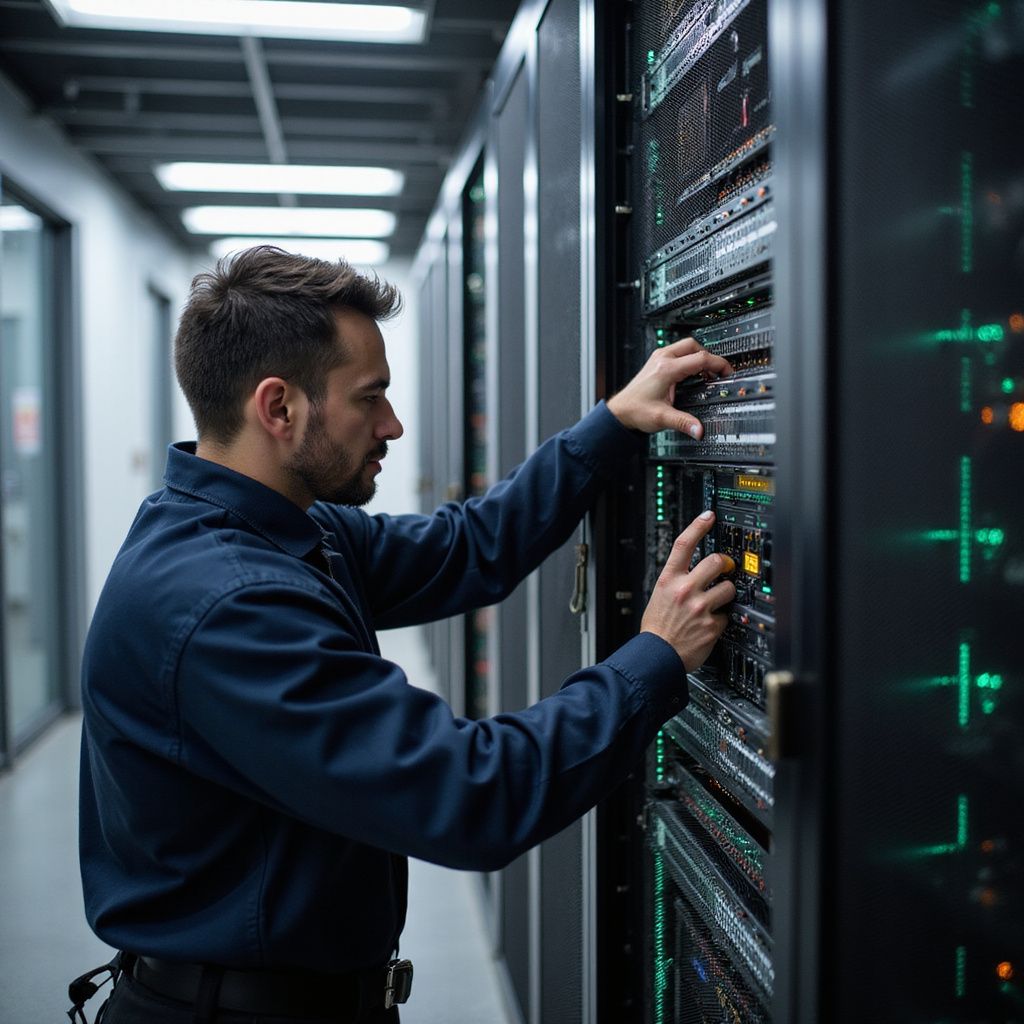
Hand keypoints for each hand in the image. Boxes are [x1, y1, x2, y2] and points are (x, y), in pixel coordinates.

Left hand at [606, 338, 731, 438]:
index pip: (700, 358)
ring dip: (699, 357)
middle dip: (709, 357)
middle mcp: (662, 359)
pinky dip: (689, 360)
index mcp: (666, 369)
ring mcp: (659, 358)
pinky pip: (679, 353)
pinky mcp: (657, 362)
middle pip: (694, 346)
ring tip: (706, 374)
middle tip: (717, 372)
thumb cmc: (635, 411)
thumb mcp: (662, 418)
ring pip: (686, 347)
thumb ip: (683, 423)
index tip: (727, 372)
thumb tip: (699, 430)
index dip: (718, 364)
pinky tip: (692, 374)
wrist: (619, 411)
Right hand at [640, 510, 735, 670]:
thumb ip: (676, 582)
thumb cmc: (656, 629)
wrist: (656, 656)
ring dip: (727, 594)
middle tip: (724, 569)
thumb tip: (693, 572)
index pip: (684, 544)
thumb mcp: (659, 596)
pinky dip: (722, 620)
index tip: (708, 516)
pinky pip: (727, 615)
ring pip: (728, 588)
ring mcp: (700, 606)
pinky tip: (710, 625)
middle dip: (724, 564)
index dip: (698, 525)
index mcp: (668, 580)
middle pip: (716, 561)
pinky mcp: (712, 624)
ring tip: (718, 602)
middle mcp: (685, 589)